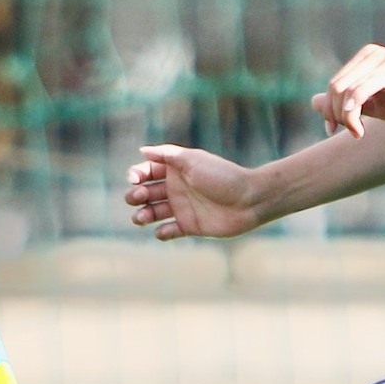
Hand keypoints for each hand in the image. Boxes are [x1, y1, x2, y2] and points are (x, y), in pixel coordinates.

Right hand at [127, 144, 262, 240]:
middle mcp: (176, 188)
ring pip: (152, 213)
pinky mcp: (190, 226)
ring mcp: (182, 208)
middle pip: (144, 193)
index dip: (136, 175)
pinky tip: (162, 230)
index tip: (136, 179)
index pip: (146, 171)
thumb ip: (167, 154)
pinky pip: (169, 231)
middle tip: (142, 197)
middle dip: (135, 196)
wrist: (249, 200)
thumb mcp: (194, 160)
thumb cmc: (222, 176)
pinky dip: (161, 233)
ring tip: (142, 218)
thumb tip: (143, 150)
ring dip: (142, 215)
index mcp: (176, 170)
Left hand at [316, 45, 384, 136]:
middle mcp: (372, 53)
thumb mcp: (372, 106)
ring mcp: (383, 59)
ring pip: (346, 91)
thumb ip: (344, 103)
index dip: (329, 109)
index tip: (333, 130)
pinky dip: (354, 113)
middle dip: (336, 115)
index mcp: (365, 57)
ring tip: (358, 133)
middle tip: (350, 133)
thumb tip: (313, 102)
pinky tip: (361, 131)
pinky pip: (362, 91)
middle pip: (337, 87)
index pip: (334, 84)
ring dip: (346, 118)